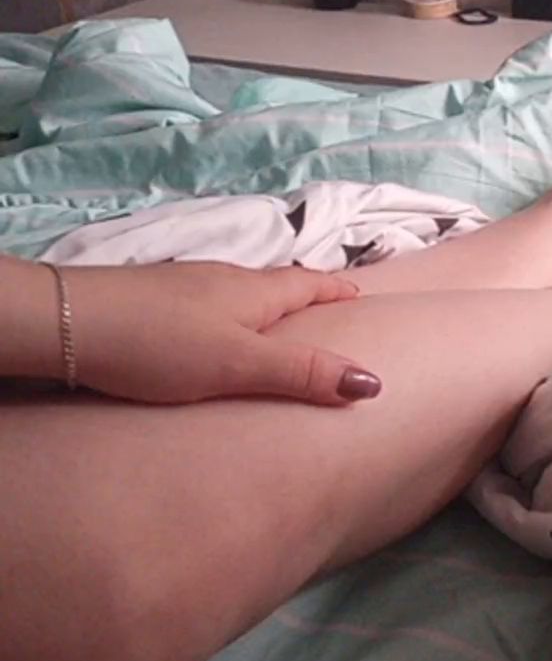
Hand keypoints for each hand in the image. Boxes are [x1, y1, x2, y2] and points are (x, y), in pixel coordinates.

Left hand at [61, 261, 381, 405]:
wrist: (70, 323)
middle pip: (278, 284)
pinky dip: (233, 317)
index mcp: (253, 291)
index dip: (337, 291)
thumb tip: (372, 381)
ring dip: (269, 308)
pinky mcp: (156, 301)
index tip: (362, 298)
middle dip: (308, 297)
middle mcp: (225, 279)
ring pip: (243, 294)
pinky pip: (212, 305)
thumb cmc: (160, 344)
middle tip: (331, 315)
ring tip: (281, 331)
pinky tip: (216, 337)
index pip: (309, 283)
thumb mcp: (239, 364)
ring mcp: (187, 287)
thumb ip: (302, 373)